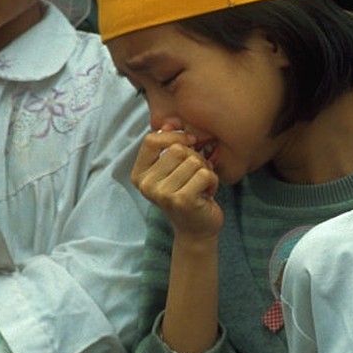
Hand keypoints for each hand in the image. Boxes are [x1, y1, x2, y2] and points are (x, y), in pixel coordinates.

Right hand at [130, 120, 222, 239]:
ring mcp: (163, 194)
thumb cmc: (186, 193)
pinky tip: (207, 193)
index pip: (151, 140)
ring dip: (205, 170)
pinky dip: (212, 181)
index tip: (189, 143)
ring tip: (200, 184)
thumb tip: (169, 123)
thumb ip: (168, 146)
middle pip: (177, 149)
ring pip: (194, 160)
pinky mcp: (182, 200)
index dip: (174, 136)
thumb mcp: (173, 169)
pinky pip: (205, 173)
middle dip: (195, 157)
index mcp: (139, 175)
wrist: (196, 230)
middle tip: (197, 174)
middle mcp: (147, 185)